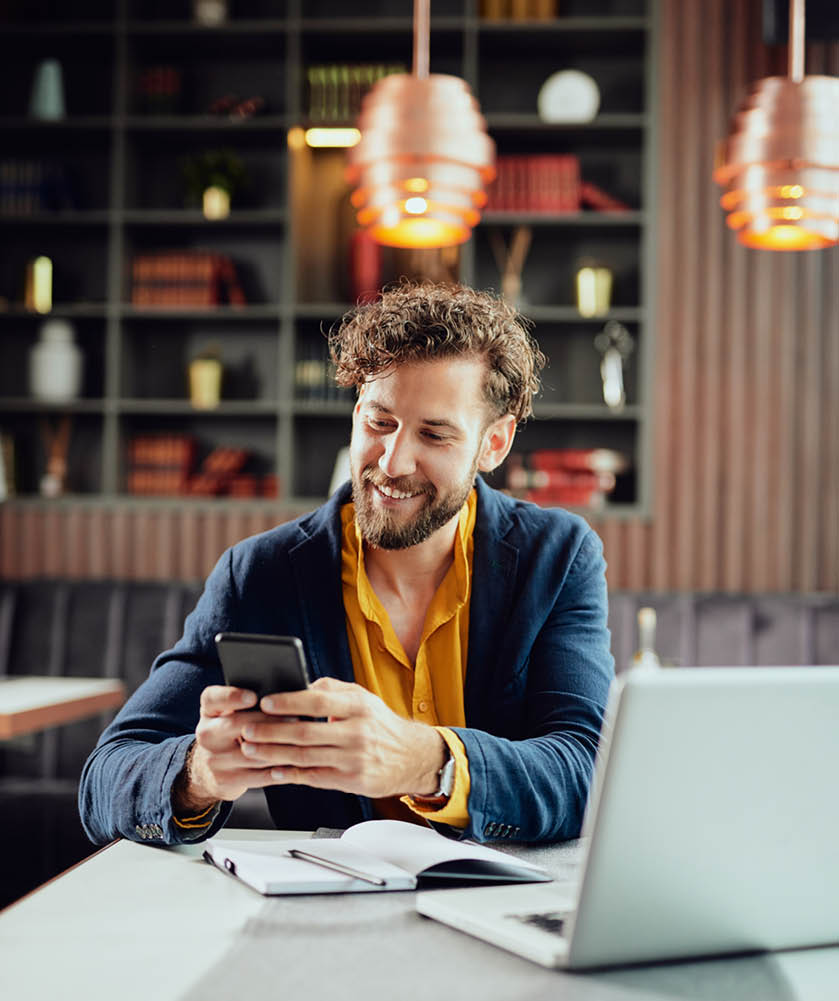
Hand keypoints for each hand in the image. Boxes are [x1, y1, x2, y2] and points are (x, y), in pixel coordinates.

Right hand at [172, 686, 287, 813]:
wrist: (210, 769)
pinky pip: (258, 775)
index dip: (232, 696)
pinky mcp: (226, 780)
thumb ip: (249, 700)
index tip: (253, 697)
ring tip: (301, 739)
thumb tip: (284, 692)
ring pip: (252, 752)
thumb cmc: (231, 730)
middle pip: (236, 724)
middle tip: (295, 717)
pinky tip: (295, 762)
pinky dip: (279, 769)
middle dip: (268, 720)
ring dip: (279, 746)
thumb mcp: (230, 711)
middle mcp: (206, 734)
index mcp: (208, 711)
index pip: (213, 698)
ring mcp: (214, 760)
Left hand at [238, 677, 446, 798]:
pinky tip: (273, 770)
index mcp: (359, 706)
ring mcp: (354, 758)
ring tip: (251, 749)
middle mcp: (357, 732)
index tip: (265, 702)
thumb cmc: (381, 725)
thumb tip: (301, 684)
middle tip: (248, 729)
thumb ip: (333, 690)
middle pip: (306, 732)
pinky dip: (291, 774)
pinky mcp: (352, 780)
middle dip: (272, 731)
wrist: (413, 757)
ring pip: (305, 757)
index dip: (289, 702)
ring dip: (273, 754)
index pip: (318, 701)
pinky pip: (314, 777)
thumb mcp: (364, 699)